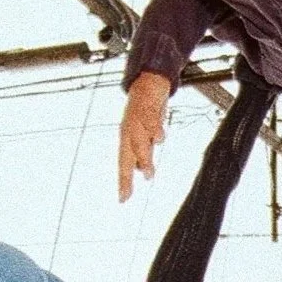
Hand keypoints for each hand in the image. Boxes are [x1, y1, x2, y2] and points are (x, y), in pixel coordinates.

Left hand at [118, 72, 171, 201]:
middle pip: (126, 156)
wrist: (149, 82)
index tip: (123, 199)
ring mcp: (137, 120)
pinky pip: (151, 121)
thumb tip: (139, 169)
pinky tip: (159, 139)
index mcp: (127, 138)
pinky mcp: (148, 109)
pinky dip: (155, 130)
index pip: (123, 163)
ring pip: (138, 142)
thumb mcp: (143, 133)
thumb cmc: (147, 110)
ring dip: (143, 158)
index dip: (123, 181)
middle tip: (128, 193)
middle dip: (126, 176)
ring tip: (148, 174)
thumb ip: (142, 149)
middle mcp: (129, 131)